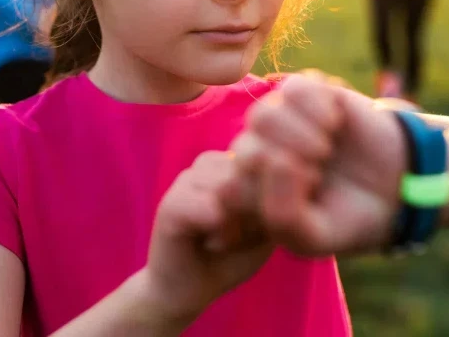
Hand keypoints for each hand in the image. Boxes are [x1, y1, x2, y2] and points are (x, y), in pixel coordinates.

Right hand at [144, 151, 273, 324]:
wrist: (192, 288)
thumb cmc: (236, 254)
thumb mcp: (271, 223)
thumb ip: (278, 197)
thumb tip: (273, 176)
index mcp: (234, 160)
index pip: (274, 164)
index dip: (277, 202)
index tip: (261, 226)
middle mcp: (211, 162)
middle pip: (255, 174)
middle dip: (258, 213)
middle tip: (242, 236)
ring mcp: (188, 178)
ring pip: (234, 187)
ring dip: (241, 225)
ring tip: (226, 240)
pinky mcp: (171, 203)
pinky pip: (214, 208)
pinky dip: (224, 233)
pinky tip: (213, 244)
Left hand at [229, 72, 406, 256]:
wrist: (398, 187)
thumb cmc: (347, 218)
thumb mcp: (313, 238)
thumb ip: (283, 216)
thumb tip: (274, 160)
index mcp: (253, 191)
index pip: (231, 189)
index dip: (267, 199)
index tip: (302, 210)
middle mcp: (260, 151)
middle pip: (245, 149)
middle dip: (284, 166)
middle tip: (317, 177)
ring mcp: (282, 120)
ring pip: (263, 116)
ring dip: (297, 137)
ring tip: (324, 151)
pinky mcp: (309, 93)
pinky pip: (294, 88)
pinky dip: (315, 107)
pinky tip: (334, 123)